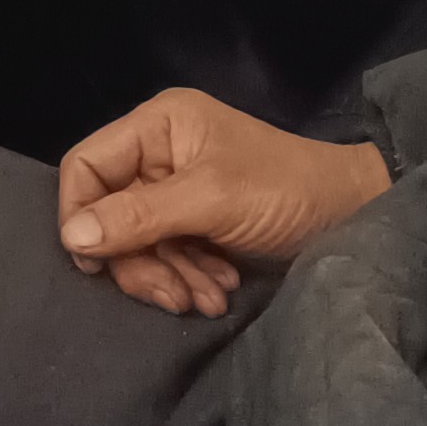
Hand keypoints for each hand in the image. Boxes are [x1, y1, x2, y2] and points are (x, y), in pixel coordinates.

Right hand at [55, 88, 389, 316]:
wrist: (355, 216)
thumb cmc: (285, 191)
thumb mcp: (210, 200)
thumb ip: (139, 216)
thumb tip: (71, 239)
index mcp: (159, 125)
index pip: (87, 166)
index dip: (81, 215)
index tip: (96, 265)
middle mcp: (161, 152)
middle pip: (110, 215)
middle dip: (140, 262)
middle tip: (172, 296)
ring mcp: (178, 190)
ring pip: (138, 244)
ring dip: (168, 278)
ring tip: (208, 299)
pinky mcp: (197, 223)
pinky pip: (168, 256)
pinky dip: (188, 279)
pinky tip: (219, 292)